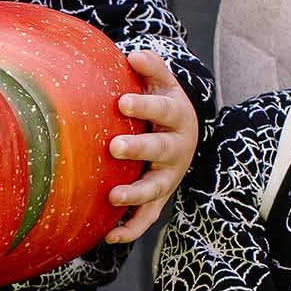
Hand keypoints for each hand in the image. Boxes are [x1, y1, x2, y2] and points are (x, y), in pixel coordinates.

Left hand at [104, 51, 198, 245]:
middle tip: (114, 146)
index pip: (164, 110)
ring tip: (113, 196)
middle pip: (161, 150)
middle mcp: (177, 148)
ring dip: (136, 194)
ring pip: (155, 188)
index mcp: (178, 116)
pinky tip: (109, 236)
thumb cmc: (161, 102)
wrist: (181, 133)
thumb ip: (152, 67)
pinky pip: (147, 217)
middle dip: (139, 149)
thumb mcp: (162, 82)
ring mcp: (169, 176)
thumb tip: (134, 54)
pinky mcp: (159, 197)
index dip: (145, 106)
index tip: (121, 102)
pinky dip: (131, 229)